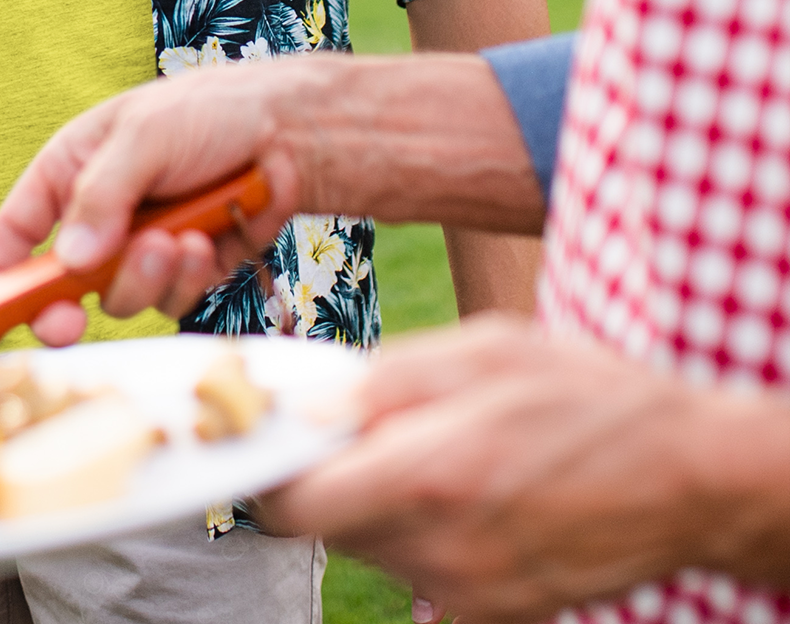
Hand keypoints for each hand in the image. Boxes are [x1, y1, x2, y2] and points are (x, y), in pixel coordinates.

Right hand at [0, 63, 304, 343]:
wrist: (291, 131)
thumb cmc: (210, 111)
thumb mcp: (145, 135)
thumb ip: (103, 195)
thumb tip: (68, 262)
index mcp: (70, 172)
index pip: (15, 232)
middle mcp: (99, 216)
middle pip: (61, 285)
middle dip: (67, 304)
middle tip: (71, 319)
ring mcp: (141, 247)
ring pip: (119, 298)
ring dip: (146, 276)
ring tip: (179, 239)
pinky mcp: (185, 270)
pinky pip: (170, 300)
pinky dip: (187, 278)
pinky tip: (208, 239)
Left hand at [260, 315, 789, 622]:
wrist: (690, 475)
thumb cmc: (586, 395)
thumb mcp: (483, 350)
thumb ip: (385, 381)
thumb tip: (304, 402)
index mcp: (433, 472)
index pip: (296, 503)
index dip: (265, 470)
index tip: (259, 435)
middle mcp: (443, 548)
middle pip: (327, 525)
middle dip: (323, 473)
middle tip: (354, 423)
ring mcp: (470, 591)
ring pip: (370, 546)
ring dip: (373, 498)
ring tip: (430, 446)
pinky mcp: (495, 612)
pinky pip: (419, 569)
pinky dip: (417, 529)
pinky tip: (463, 486)